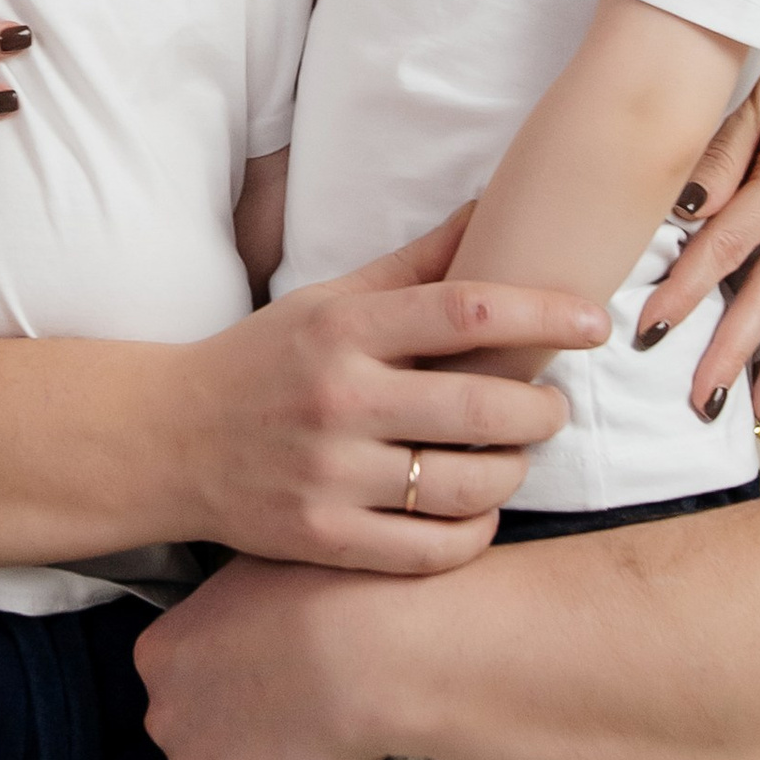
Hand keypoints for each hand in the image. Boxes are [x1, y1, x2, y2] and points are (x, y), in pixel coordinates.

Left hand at [136, 558, 401, 759]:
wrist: (369, 649)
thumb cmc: (330, 591)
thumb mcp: (264, 563)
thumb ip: (240, 599)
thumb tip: (254, 605)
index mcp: (160, 652)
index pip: (178, 685)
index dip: (227, 689)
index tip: (272, 686)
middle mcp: (161, 713)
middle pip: (188, 738)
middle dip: (230, 736)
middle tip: (296, 723)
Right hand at [163, 209, 604, 575]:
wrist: (165, 439)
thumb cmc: (261, 361)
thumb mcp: (328, 300)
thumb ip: (414, 266)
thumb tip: (492, 210)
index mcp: (344, 328)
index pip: (469, 311)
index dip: (546, 314)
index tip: (595, 322)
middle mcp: (339, 398)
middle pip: (483, 405)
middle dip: (542, 409)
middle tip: (550, 407)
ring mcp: (329, 473)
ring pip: (467, 483)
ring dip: (513, 471)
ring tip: (513, 456)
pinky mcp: (322, 537)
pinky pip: (430, 549)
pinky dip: (472, 533)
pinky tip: (475, 511)